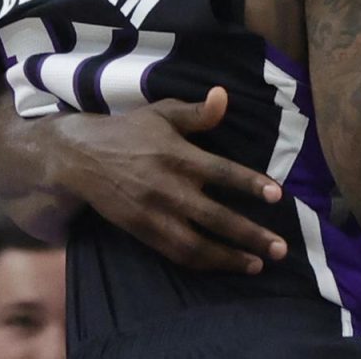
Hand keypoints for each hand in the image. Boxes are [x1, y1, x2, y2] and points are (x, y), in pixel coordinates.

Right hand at [47, 87, 287, 272]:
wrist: (80, 157)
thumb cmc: (130, 131)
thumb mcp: (162, 113)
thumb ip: (197, 112)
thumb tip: (224, 96)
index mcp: (178, 155)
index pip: (221, 172)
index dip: (249, 184)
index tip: (277, 196)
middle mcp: (168, 188)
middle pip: (215, 216)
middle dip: (250, 235)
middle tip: (280, 248)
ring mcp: (154, 214)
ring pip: (196, 244)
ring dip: (229, 258)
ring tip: (258, 264)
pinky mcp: (142, 231)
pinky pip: (176, 253)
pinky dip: (202, 263)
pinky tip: (224, 265)